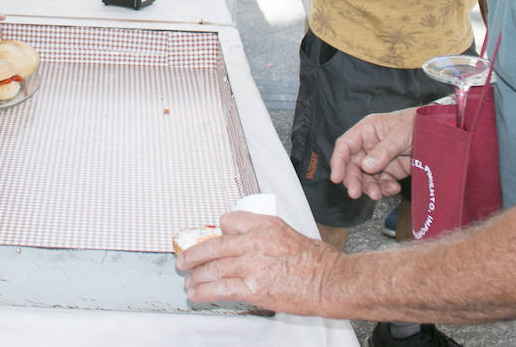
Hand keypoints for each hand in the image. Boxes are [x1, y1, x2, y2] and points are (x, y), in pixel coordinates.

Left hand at [177, 211, 338, 314]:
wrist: (332, 282)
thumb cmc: (317, 261)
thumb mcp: (288, 233)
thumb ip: (263, 235)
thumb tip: (243, 243)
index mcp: (265, 224)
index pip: (229, 221)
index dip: (219, 231)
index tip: (213, 239)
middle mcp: (255, 242)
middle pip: (214, 246)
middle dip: (194, 254)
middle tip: (183, 260)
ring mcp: (252, 265)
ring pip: (214, 268)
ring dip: (197, 276)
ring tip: (189, 281)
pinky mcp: (254, 288)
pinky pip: (221, 289)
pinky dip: (204, 291)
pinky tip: (196, 293)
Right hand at [329, 108, 416, 200]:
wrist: (441, 132)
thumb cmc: (418, 124)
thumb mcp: (400, 134)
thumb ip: (383, 151)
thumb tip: (366, 167)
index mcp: (367, 131)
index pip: (345, 146)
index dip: (338, 162)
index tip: (336, 178)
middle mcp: (370, 146)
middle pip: (353, 166)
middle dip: (354, 180)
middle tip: (355, 194)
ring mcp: (380, 160)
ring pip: (366, 178)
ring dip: (369, 188)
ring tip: (378, 195)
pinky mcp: (392, 171)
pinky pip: (382, 183)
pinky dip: (385, 189)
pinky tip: (394, 189)